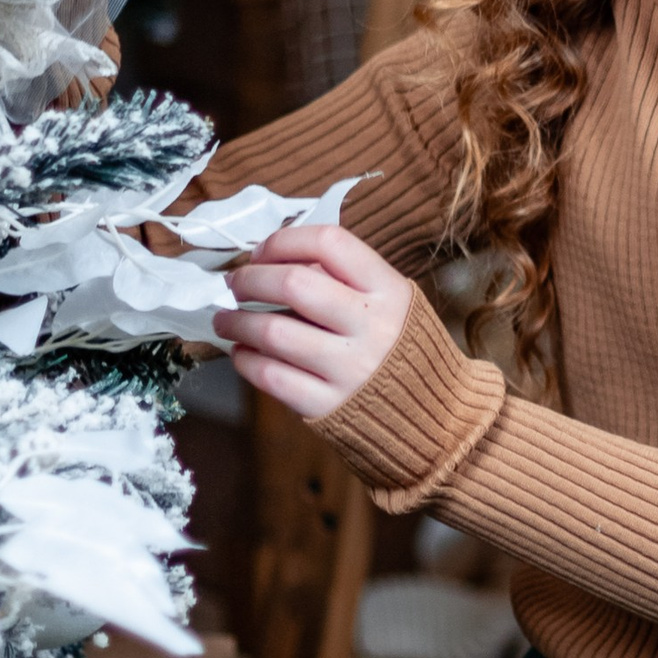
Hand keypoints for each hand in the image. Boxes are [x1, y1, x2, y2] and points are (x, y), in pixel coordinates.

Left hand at [209, 225, 411, 422]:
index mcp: (388, 290)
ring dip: (236, 322)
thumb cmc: (399, 348)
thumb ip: (344, 278)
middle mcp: (372, 327)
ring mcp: (350, 370)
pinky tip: (242, 353)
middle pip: (295, 284)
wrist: (432, 416)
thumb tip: (275, 261)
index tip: (262, 253)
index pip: (330, 243)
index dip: (284, 241)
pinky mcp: (329, 407)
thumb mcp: (391, 302)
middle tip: (235, 285)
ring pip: (274, 333)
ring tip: (225, 320)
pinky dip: (246, 361)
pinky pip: (272, 377)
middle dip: (251, 279)